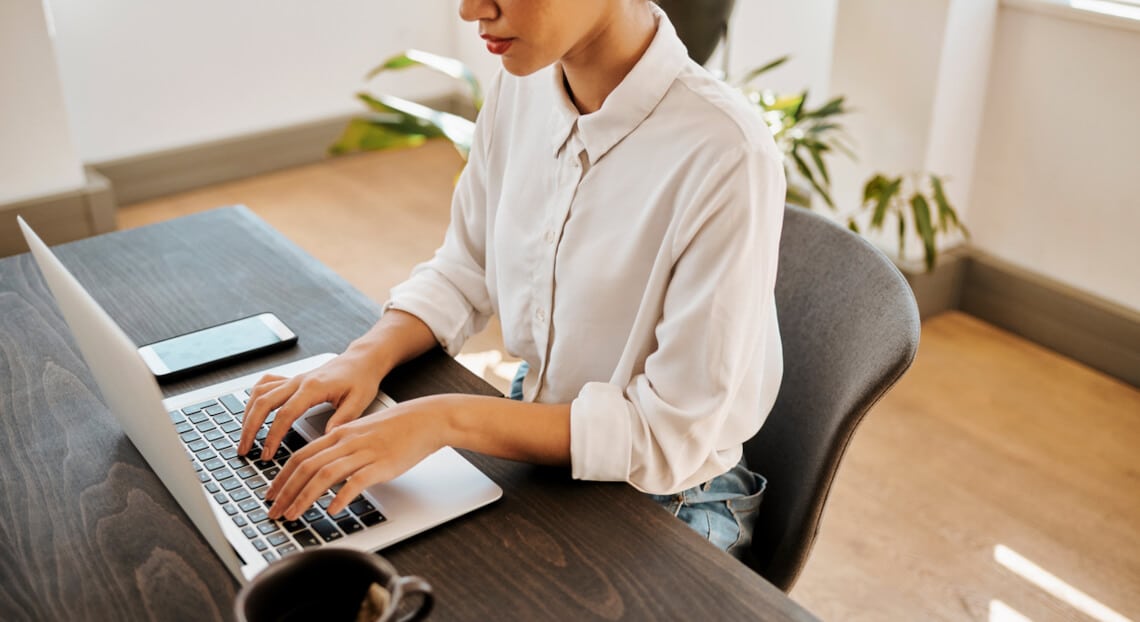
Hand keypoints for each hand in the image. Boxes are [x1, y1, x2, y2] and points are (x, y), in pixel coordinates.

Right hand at [238, 351, 385, 460]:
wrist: (362, 360)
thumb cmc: (361, 379)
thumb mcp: (359, 402)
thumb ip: (341, 420)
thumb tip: (325, 439)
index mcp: (313, 387)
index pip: (285, 414)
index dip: (272, 436)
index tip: (267, 454)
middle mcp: (299, 381)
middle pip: (263, 402)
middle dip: (250, 428)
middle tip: (244, 450)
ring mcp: (293, 379)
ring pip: (259, 393)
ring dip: (248, 414)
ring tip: (244, 436)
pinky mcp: (293, 379)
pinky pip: (265, 385)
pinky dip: (254, 398)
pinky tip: (252, 411)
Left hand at [264, 397, 446, 519]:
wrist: (425, 419)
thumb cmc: (396, 428)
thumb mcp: (361, 433)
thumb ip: (340, 449)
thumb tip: (322, 470)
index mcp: (338, 434)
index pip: (300, 456)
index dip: (281, 477)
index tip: (270, 495)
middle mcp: (346, 442)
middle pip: (306, 467)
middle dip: (285, 492)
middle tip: (273, 511)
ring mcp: (363, 453)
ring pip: (324, 475)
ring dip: (304, 497)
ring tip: (293, 515)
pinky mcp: (381, 465)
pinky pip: (356, 482)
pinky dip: (341, 497)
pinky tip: (333, 510)